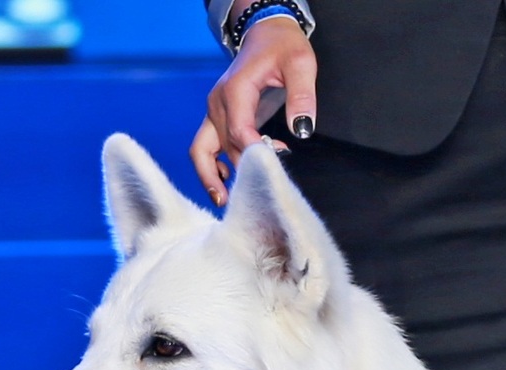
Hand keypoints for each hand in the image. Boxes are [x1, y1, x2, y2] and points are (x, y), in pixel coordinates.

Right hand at [191, 14, 317, 205]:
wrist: (266, 32)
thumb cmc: (284, 47)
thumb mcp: (301, 64)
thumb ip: (303, 95)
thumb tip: (302, 129)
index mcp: (236, 90)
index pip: (237, 131)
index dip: (251, 155)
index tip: (271, 170)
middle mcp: (218, 102)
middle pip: (221, 147)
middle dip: (238, 173)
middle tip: (258, 196)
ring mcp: (214, 110)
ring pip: (203, 150)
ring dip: (213, 176)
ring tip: (227, 202)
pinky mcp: (217, 116)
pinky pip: (208, 147)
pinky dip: (216, 166)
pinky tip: (234, 181)